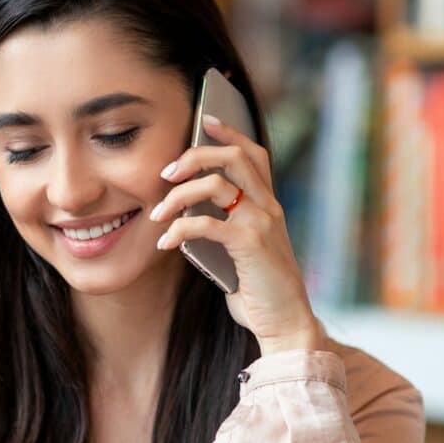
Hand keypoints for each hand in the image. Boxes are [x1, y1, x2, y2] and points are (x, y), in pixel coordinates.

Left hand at [150, 113, 325, 353]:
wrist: (285, 324)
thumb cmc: (258, 291)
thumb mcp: (240, 252)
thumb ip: (222, 228)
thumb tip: (184, 214)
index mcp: (269, 205)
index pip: (254, 153)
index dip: (230, 132)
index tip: (206, 118)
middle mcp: (269, 208)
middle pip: (234, 157)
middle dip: (196, 155)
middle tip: (165, 172)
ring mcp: (262, 224)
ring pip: (217, 185)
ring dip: (178, 195)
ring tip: (157, 214)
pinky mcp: (251, 245)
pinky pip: (206, 224)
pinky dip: (178, 230)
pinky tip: (165, 243)